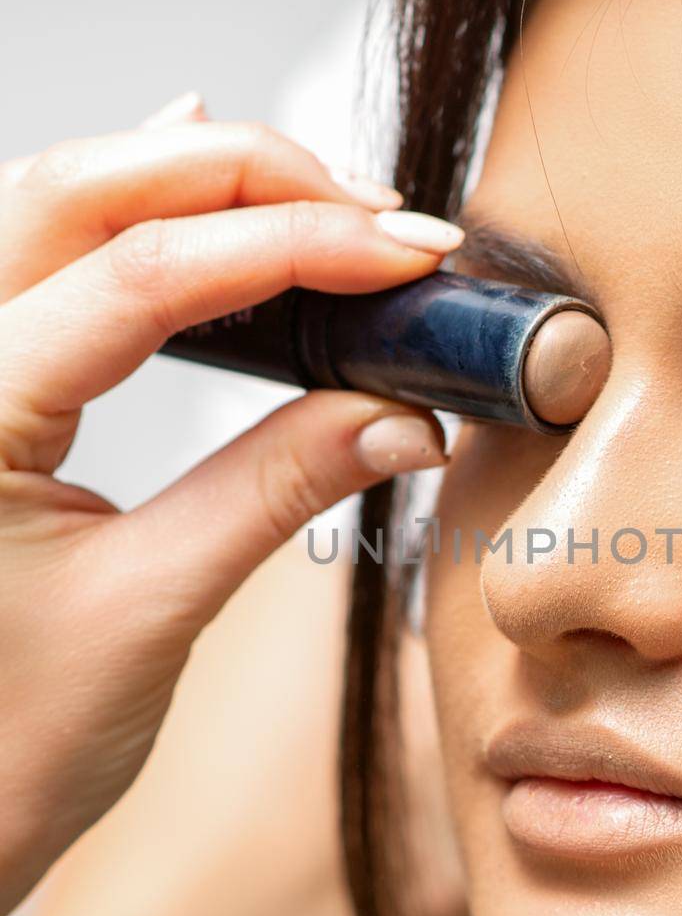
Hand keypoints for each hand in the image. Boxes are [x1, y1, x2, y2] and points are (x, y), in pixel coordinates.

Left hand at [0, 93, 458, 915]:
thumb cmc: (7, 742)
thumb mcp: (153, 608)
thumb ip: (277, 489)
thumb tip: (404, 415)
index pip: (145, 275)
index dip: (293, 245)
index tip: (407, 256)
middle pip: (90, 189)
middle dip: (247, 176)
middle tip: (378, 216)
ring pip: (62, 199)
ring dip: (196, 180)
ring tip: (323, 201)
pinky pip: (44, 247)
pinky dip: (134, 206)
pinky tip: (189, 172)